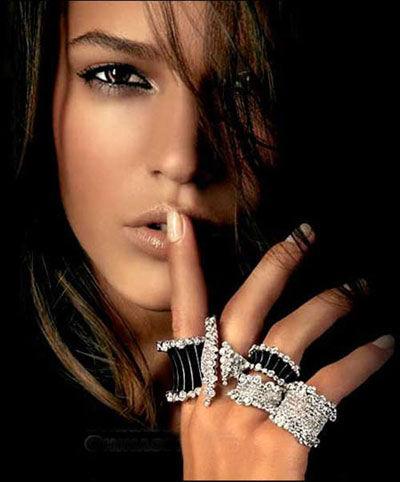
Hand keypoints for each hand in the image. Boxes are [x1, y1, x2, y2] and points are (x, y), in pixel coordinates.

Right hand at [166, 212, 393, 479]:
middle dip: (273, 268)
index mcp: (191, 396)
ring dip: (329, 305)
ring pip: (289, 339)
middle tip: (304, 234)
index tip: (183, 223)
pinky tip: (383, 345)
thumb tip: (231, 353)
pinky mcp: (282, 446)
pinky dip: (360, 361)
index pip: (184, 317)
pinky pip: (326, 386)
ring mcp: (246, 421)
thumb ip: (212, 393)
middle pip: (242, 313)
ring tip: (357, 285)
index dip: (182, 267)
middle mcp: (213, 399)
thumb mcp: (203, 439)